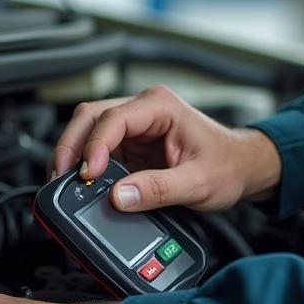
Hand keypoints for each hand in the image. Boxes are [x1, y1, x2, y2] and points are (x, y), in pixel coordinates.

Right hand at [50, 85, 280, 212]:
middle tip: (60, 179)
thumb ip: (159, 190)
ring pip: (89, 132)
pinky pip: (98, 150)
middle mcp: (145, 109)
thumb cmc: (229, 165)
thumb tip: (119, 197)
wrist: (243, 167)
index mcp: (161, 106)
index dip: (93, 146)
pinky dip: (85, 167)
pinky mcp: (132, 145)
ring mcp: (136, 126)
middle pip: (90, 118)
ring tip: (64, 186)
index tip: (87, 174)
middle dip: (70, 147)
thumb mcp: (198, 183)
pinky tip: (81, 186)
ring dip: (73, 157)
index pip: (113, 118)